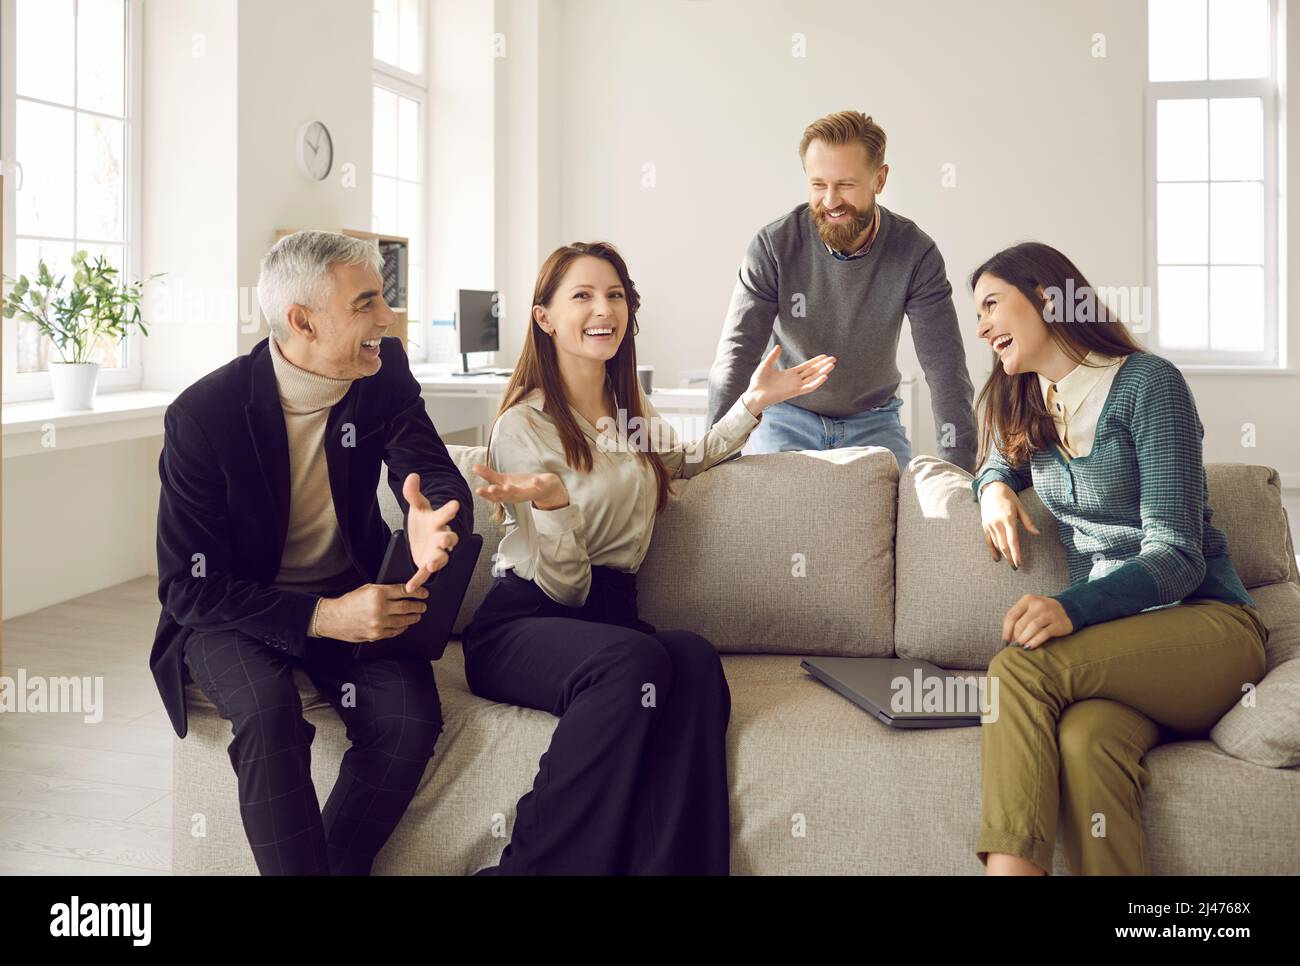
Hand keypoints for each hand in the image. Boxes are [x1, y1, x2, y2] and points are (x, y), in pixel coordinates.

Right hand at [315, 583, 429, 643]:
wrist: (333, 618)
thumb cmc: (350, 602)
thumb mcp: (367, 589)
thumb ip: (385, 590)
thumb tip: (404, 591)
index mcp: (378, 593)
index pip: (404, 591)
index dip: (417, 592)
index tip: (425, 593)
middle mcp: (379, 608)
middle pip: (407, 607)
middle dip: (418, 606)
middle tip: (423, 605)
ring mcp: (378, 623)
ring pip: (403, 621)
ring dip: (413, 617)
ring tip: (417, 615)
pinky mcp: (376, 634)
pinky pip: (395, 631)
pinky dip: (403, 627)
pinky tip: (405, 624)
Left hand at [402, 473, 459, 593]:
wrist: (422, 536)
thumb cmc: (423, 521)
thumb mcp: (417, 506)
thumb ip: (413, 492)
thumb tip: (412, 476)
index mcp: (438, 521)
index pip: (445, 514)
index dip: (450, 510)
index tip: (455, 504)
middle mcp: (440, 537)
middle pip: (449, 538)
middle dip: (449, 538)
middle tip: (448, 539)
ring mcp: (436, 552)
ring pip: (441, 557)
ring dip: (437, 561)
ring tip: (431, 565)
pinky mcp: (427, 563)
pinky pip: (424, 573)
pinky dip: (418, 580)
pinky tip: (411, 586)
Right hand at [472, 463, 569, 510]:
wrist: (545, 488)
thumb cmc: (522, 485)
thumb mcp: (504, 480)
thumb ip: (489, 475)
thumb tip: (473, 467)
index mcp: (506, 494)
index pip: (494, 495)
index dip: (486, 494)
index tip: (477, 490)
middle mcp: (516, 495)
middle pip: (505, 495)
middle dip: (498, 493)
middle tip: (490, 489)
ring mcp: (529, 492)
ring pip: (520, 493)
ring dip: (513, 491)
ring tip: (507, 486)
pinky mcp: (541, 487)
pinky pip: (539, 486)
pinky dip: (537, 483)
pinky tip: (535, 479)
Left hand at [741, 345, 835, 415]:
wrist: (755, 394)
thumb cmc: (758, 382)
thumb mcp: (765, 365)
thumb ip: (773, 357)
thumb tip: (778, 346)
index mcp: (789, 374)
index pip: (806, 367)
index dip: (815, 362)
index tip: (824, 357)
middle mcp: (795, 380)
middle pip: (812, 371)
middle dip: (823, 365)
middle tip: (833, 359)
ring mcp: (795, 386)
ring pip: (813, 378)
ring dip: (823, 372)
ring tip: (832, 365)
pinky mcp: (794, 392)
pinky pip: (808, 387)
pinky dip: (817, 382)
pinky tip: (824, 376)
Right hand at [979, 481, 1040, 568]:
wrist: (992, 490)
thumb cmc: (1009, 498)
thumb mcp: (1020, 507)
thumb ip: (1028, 521)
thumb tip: (1037, 533)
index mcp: (1008, 518)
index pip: (1012, 540)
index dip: (1016, 553)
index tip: (1019, 563)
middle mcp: (997, 523)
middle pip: (1003, 545)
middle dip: (1010, 557)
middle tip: (1015, 567)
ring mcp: (989, 525)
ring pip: (996, 544)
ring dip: (1003, 555)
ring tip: (1009, 563)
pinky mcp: (984, 526)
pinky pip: (988, 541)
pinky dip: (992, 550)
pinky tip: (997, 558)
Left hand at [1002, 594, 1073, 649]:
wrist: (1068, 609)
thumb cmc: (1042, 611)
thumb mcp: (1030, 608)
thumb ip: (1019, 618)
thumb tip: (1007, 637)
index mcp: (1028, 599)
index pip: (1012, 615)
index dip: (1006, 629)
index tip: (1005, 639)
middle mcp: (1038, 604)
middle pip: (1021, 623)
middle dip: (1016, 636)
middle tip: (1015, 644)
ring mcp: (1049, 613)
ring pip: (1032, 627)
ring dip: (1024, 639)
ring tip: (1021, 646)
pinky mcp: (1059, 623)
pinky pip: (1044, 633)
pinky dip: (1035, 641)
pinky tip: (1030, 646)